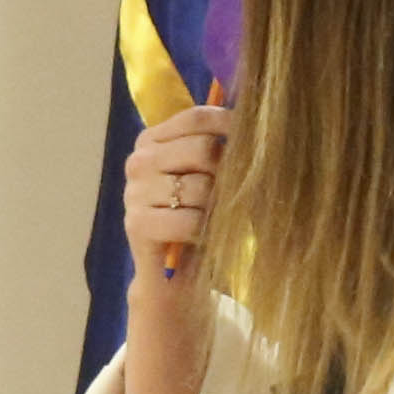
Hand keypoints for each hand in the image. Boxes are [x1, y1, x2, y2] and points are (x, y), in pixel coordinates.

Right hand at [113, 100, 233, 393]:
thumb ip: (221, 147)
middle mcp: (138, 162)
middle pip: (202, 149)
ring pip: (200, 187)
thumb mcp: (210, 176)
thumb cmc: (200, 219)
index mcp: (153, 141)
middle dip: (227, 173)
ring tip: (214, 220)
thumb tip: (259, 118)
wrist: (174, 276)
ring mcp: (134, 193)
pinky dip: (205, 232)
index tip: (256, 136)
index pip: (196, 117)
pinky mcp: (138, 225)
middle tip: (230, 194)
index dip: (230, 124)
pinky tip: (202, 237)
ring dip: (217, 208)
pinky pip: (190, 220)